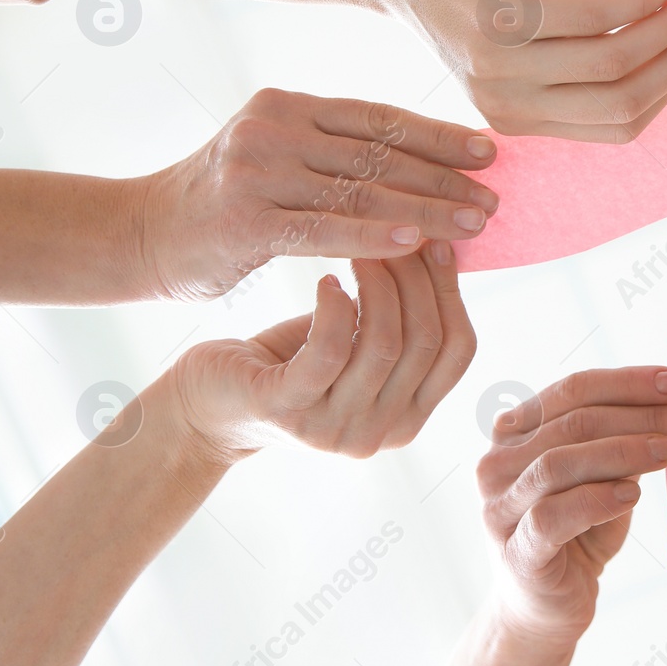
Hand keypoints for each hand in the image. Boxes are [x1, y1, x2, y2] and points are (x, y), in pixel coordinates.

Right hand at [139, 87, 497, 301]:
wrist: (140, 237)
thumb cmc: (225, 206)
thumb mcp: (279, 161)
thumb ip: (338, 158)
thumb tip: (428, 169)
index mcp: (289, 106)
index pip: (380, 119)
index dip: (439, 135)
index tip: (490, 152)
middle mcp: (273, 128)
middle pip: (380, 154)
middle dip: (445, 177)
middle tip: (497, 198)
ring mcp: (256, 171)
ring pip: (362, 191)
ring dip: (427, 209)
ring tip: (475, 224)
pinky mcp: (245, 220)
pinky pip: (325, 228)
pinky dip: (374, 236)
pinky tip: (416, 244)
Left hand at [169, 242, 473, 459]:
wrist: (206, 405)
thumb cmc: (289, 362)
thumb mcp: (357, 344)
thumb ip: (401, 318)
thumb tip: (442, 244)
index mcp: (408, 419)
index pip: (459, 351)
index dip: (451, 290)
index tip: (435, 239)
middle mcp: (379, 434)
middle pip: (426, 343)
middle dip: (416, 277)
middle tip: (395, 231)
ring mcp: (333, 430)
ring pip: (386, 345)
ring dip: (379, 284)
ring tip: (358, 248)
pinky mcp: (287, 411)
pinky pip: (330, 351)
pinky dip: (335, 307)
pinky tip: (325, 281)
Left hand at [383, 0, 666, 141]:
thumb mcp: (520, 52)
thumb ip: (574, 70)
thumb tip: (661, 64)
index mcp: (520, 122)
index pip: (620, 127)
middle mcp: (510, 104)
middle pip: (624, 100)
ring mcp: (503, 64)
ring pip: (615, 60)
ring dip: (666, 26)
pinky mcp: (501, 17)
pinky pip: (593, 17)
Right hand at [477, 367, 666, 644]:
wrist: (547, 611)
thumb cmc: (578, 534)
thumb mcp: (603, 477)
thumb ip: (621, 441)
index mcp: (516, 432)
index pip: (575, 390)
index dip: (629, 382)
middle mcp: (498, 462)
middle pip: (574, 421)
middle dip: (643, 416)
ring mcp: (500, 507)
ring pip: (560, 461)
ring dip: (624, 451)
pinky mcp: (515, 551)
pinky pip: (553, 515)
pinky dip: (597, 499)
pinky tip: (634, 495)